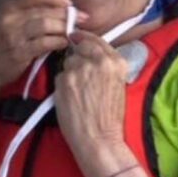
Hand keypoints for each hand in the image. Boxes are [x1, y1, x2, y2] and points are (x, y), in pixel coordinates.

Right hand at [0, 0, 86, 86]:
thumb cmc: (3, 45)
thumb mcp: (12, 22)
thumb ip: (32, 13)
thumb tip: (64, 8)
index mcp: (9, 7)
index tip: (69, 3)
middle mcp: (10, 18)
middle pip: (45, 9)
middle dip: (67, 14)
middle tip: (81, 19)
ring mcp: (14, 35)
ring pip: (47, 24)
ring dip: (64, 28)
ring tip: (72, 32)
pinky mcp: (20, 52)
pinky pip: (46, 43)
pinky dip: (59, 42)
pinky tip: (64, 43)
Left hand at [54, 30, 128, 156]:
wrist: (98, 139)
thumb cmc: (109, 118)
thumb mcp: (117, 85)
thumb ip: (106, 66)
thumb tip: (90, 53)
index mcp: (116, 62)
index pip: (96, 39)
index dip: (84, 38)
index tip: (76, 37)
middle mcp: (99, 61)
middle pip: (80, 47)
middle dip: (77, 56)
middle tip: (79, 73)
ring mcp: (79, 69)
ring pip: (68, 62)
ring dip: (70, 72)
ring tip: (78, 92)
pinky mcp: (64, 79)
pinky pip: (60, 76)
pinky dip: (62, 85)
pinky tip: (71, 99)